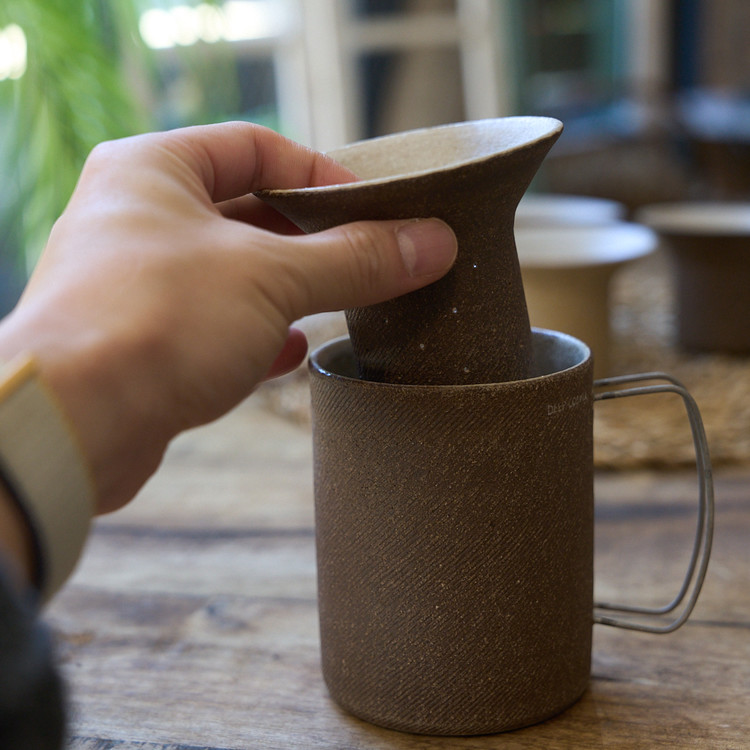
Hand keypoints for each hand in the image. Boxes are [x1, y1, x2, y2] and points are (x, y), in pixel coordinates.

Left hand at [0, 122, 456, 514]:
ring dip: (291, 289)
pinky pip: (216, 325)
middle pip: (248, 212)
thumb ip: (352, 258)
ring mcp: (138, 283)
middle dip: (312, 237)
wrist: (75, 425)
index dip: (319, 172)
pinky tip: (295, 350)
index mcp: (154, 170)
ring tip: (345, 302)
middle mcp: (138, 218)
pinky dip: (260, 335)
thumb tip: (432, 243)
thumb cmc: (154, 321)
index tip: (372, 205)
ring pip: (235, 274)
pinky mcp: (145, 342)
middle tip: (371, 256)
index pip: (255, 147)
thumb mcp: (270, 277)